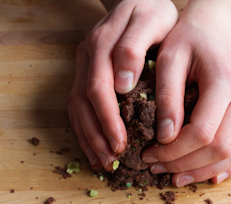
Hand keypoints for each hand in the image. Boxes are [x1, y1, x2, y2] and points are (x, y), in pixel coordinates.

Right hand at [66, 0, 177, 170]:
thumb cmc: (154, 12)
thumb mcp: (153, 20)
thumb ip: (134, 46)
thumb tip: (121, 84)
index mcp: (102, 44)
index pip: (98, 89)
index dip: (107, 119)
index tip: (121, 143)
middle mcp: (87, 56)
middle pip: (83, 102)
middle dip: (97, 134)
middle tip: (113, 159)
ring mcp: (83, 65)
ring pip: (76, 107)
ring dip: (88, 137)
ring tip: (103, 162)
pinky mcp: (84, 73)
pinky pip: (77, 105)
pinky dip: (84, 130)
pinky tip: (95, 149)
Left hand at [141, 0, 230, 185]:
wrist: (213, 30)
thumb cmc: (187, 40)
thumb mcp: (168, 59)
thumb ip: (167, 97)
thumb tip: (166, 137)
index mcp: (225, 81)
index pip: (203, 132)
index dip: (174, 151)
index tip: (148, 154)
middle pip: (222, 148)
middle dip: (186, 165)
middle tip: (156, 168)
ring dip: (205, 171)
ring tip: (176, 177)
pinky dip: (227, 167)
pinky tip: (206, 175)